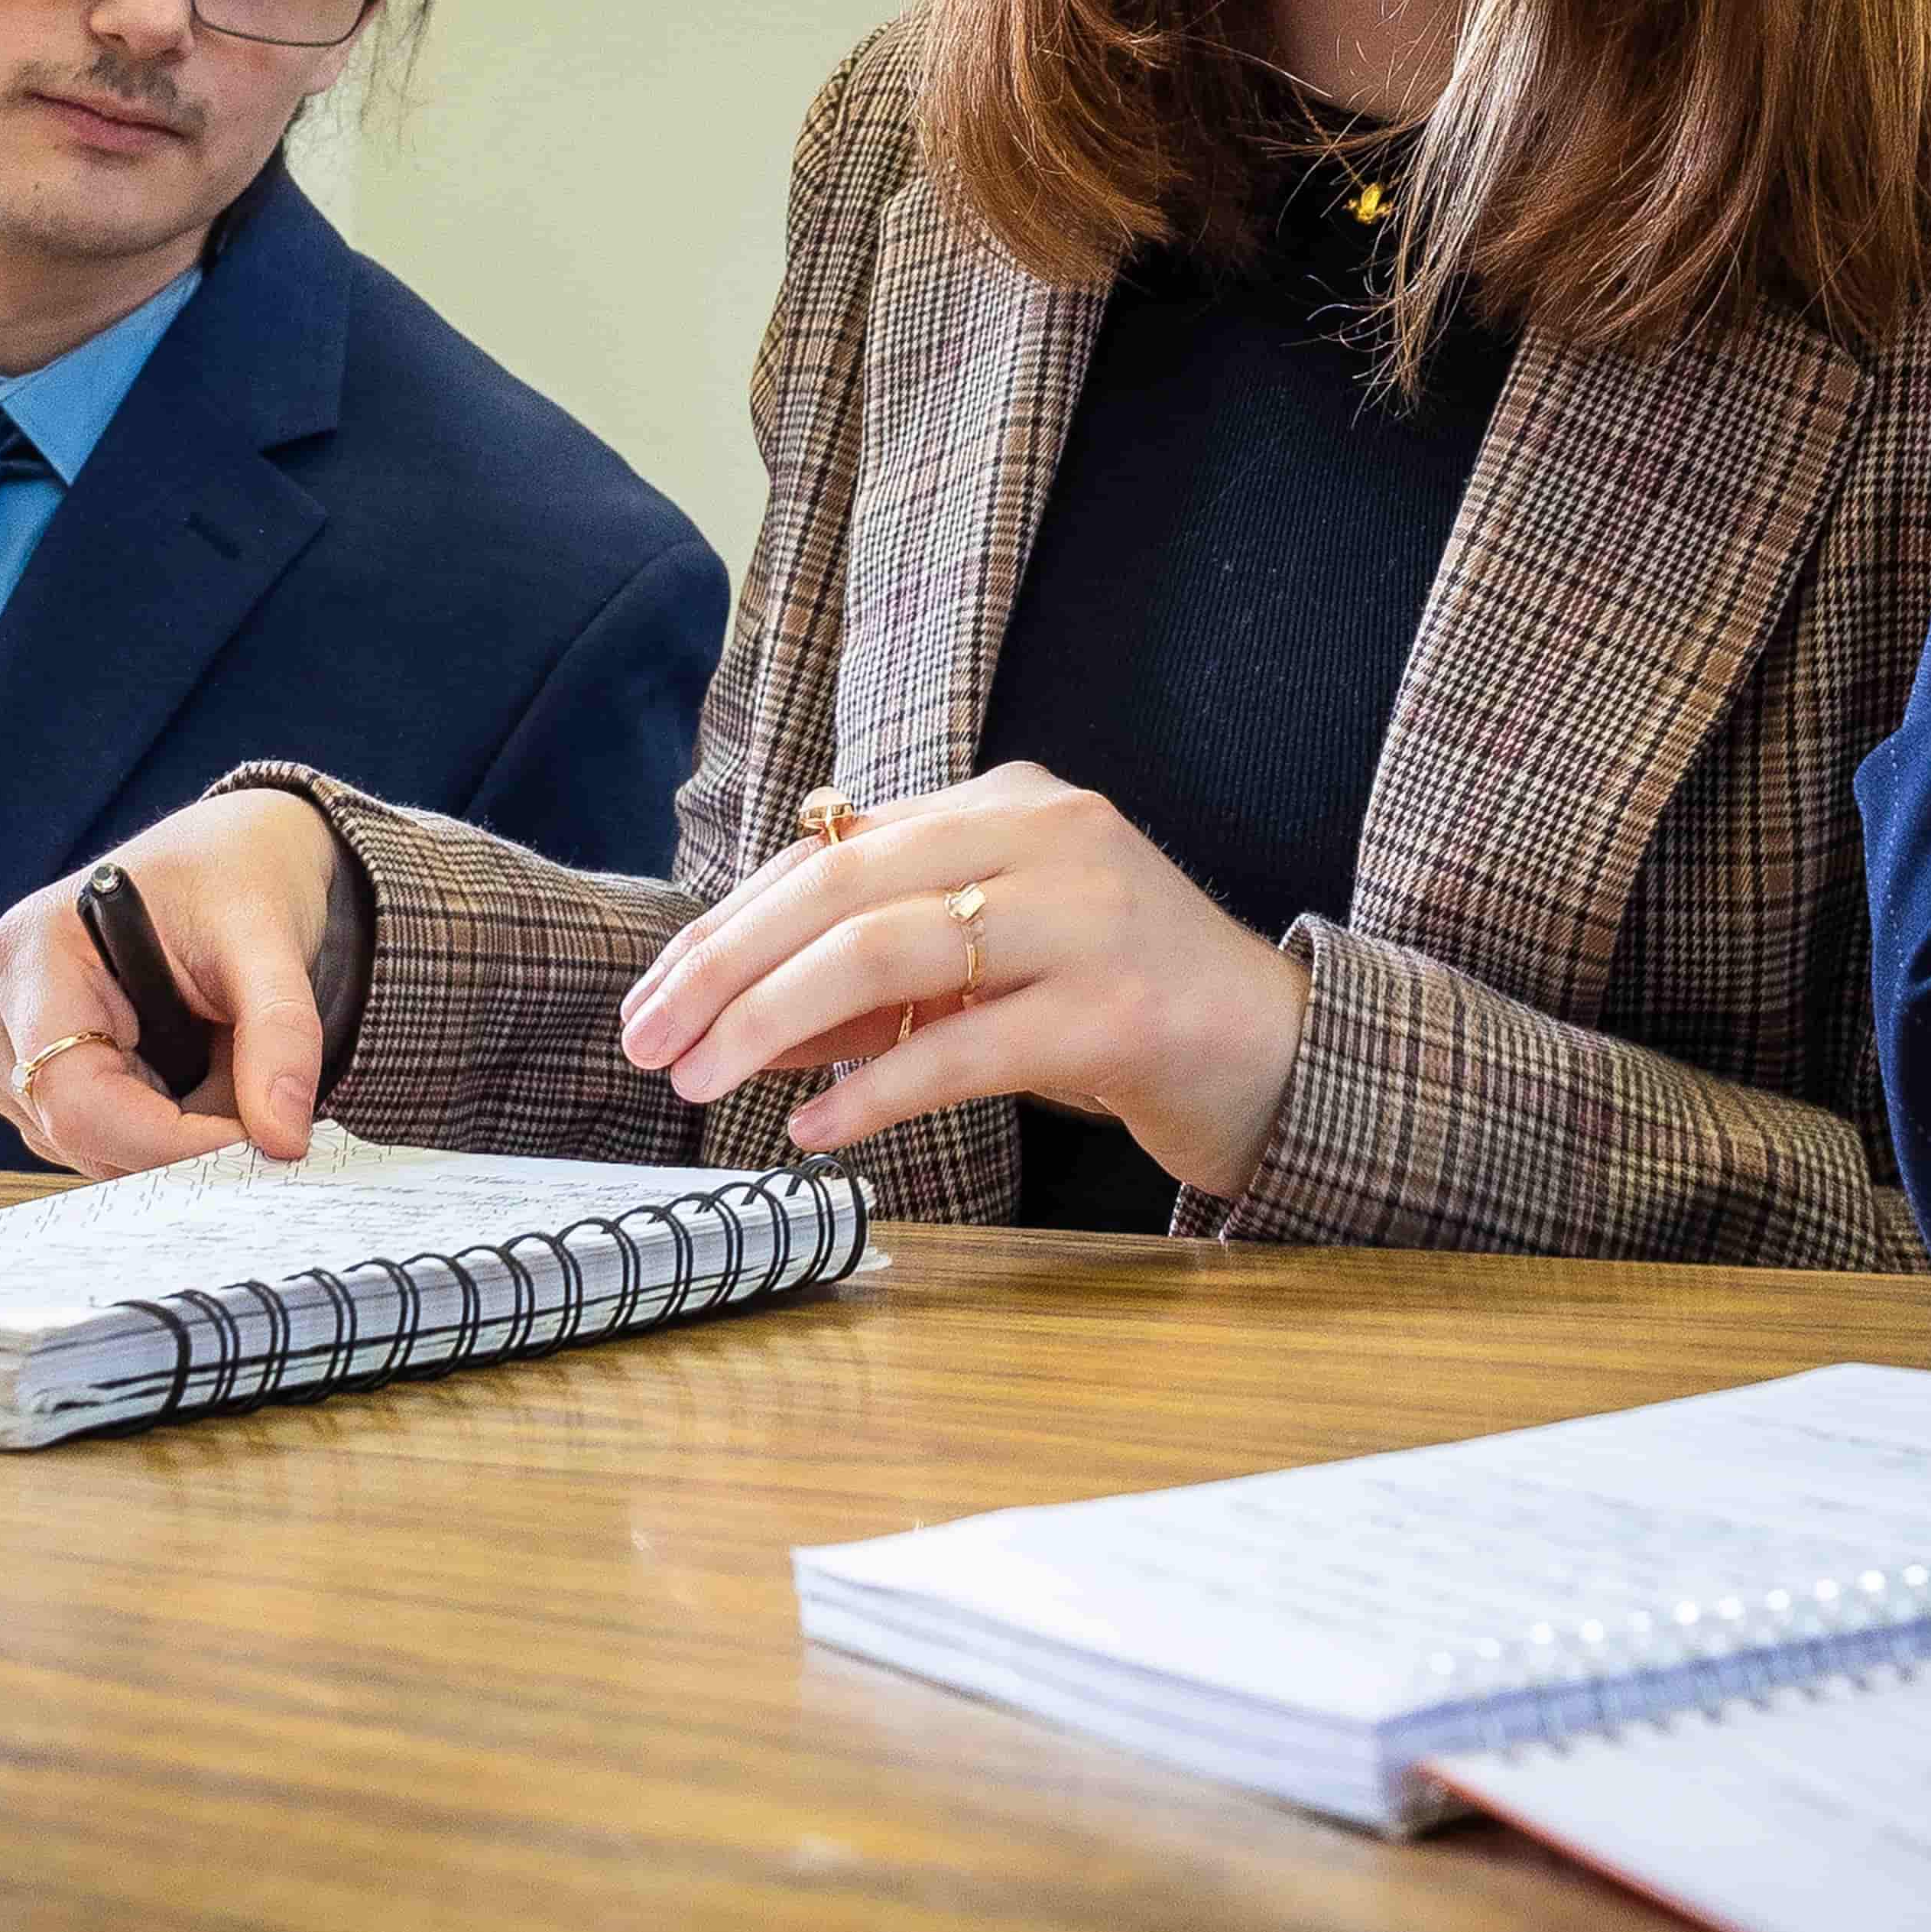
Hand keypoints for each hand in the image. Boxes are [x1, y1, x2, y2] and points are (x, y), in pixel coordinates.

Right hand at [0, 790, 335, 1175]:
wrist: (229, 855)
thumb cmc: (236, 875)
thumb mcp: (270, 942)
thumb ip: (279, 1036)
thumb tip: (281, 1140)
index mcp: (33, 952)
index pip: (75, 1096)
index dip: (167, 1141)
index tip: (258, 1142)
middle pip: (79, 1132)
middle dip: (181, 1135)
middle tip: (261, 1094)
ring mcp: (5, 1046)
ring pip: (91, 1146)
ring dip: (173, 1128)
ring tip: (219, 1049)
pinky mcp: (31, 1073)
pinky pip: (95, 1138)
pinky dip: (158, 1125)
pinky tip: (190, 1064)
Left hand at [614, 766, 1310, 1198]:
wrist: (1284, 1054)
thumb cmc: (1123, 1008)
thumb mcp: (995, 968)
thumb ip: (883, 977)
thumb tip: (740, 1021)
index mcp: (1011, 802)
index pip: (833, 850)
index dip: (728, 925)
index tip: (653, 995)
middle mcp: (1050, 832)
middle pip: (843, 882)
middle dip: (724, 964)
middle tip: (646, 1039)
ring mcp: (1090, 914)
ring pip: (890, 947)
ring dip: (774, 1020)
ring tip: (706, 1082)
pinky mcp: (1119, 1008)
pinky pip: (965, 1044)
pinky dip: (874, 1089)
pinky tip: (814, 1129)